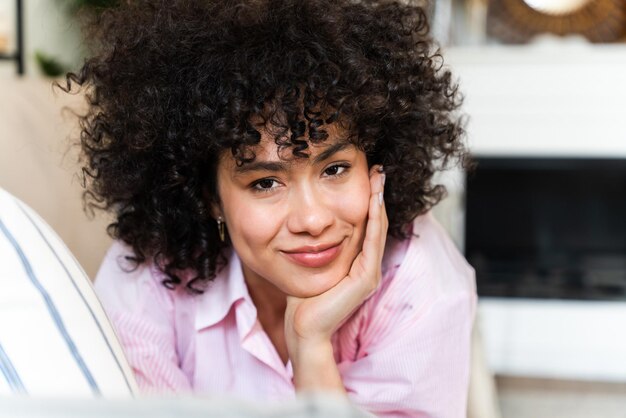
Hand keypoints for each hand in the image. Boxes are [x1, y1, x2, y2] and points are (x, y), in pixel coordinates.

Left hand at [285, 164, 387, 354]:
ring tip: (379, 177)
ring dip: (378, 201)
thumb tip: (307, 226)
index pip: (366, 225)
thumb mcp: (310, 264)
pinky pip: (372, 242)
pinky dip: (374, 219)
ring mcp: (370, 272)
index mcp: (357, 263)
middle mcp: (368, 266)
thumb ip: (316, 247)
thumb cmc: (302, 300)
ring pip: (377, 228)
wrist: (304, 328)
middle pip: (376, 223)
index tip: (367, 176)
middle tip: (378, 169)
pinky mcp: (366, 278)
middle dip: (377, 194)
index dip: (368, 200)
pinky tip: (373, 200)